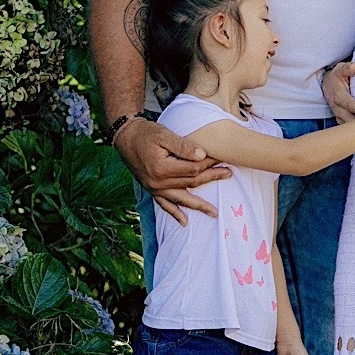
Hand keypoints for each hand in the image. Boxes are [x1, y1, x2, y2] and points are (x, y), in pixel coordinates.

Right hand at [114, 118, 230, 224]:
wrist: (125, 138)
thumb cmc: (145, 133)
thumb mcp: (164, 134)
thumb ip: (183, 145)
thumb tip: (202, 155)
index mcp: (162, 168)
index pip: (192, 169)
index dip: (208, 163)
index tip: (221, 157)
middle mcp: (158, 182)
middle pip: (191, 183)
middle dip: (211, 178)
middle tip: (228, 174)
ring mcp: (154, 188)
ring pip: (181, 199)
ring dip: (198, 206)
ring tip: (214, 213)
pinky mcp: (151, 190)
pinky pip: (164, 205)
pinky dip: (174, 213)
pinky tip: (184, 221)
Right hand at [322, 60, 354, 156]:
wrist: (326, 84)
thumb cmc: (336, 76)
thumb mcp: (339, 69)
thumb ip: (347, 68)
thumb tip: (354, 67)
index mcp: (340, 98)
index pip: (353, 105)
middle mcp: (339, 110)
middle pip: (353, 123)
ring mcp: (340, 118)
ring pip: (352, 132)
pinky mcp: (343, 123)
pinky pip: (351, 136)